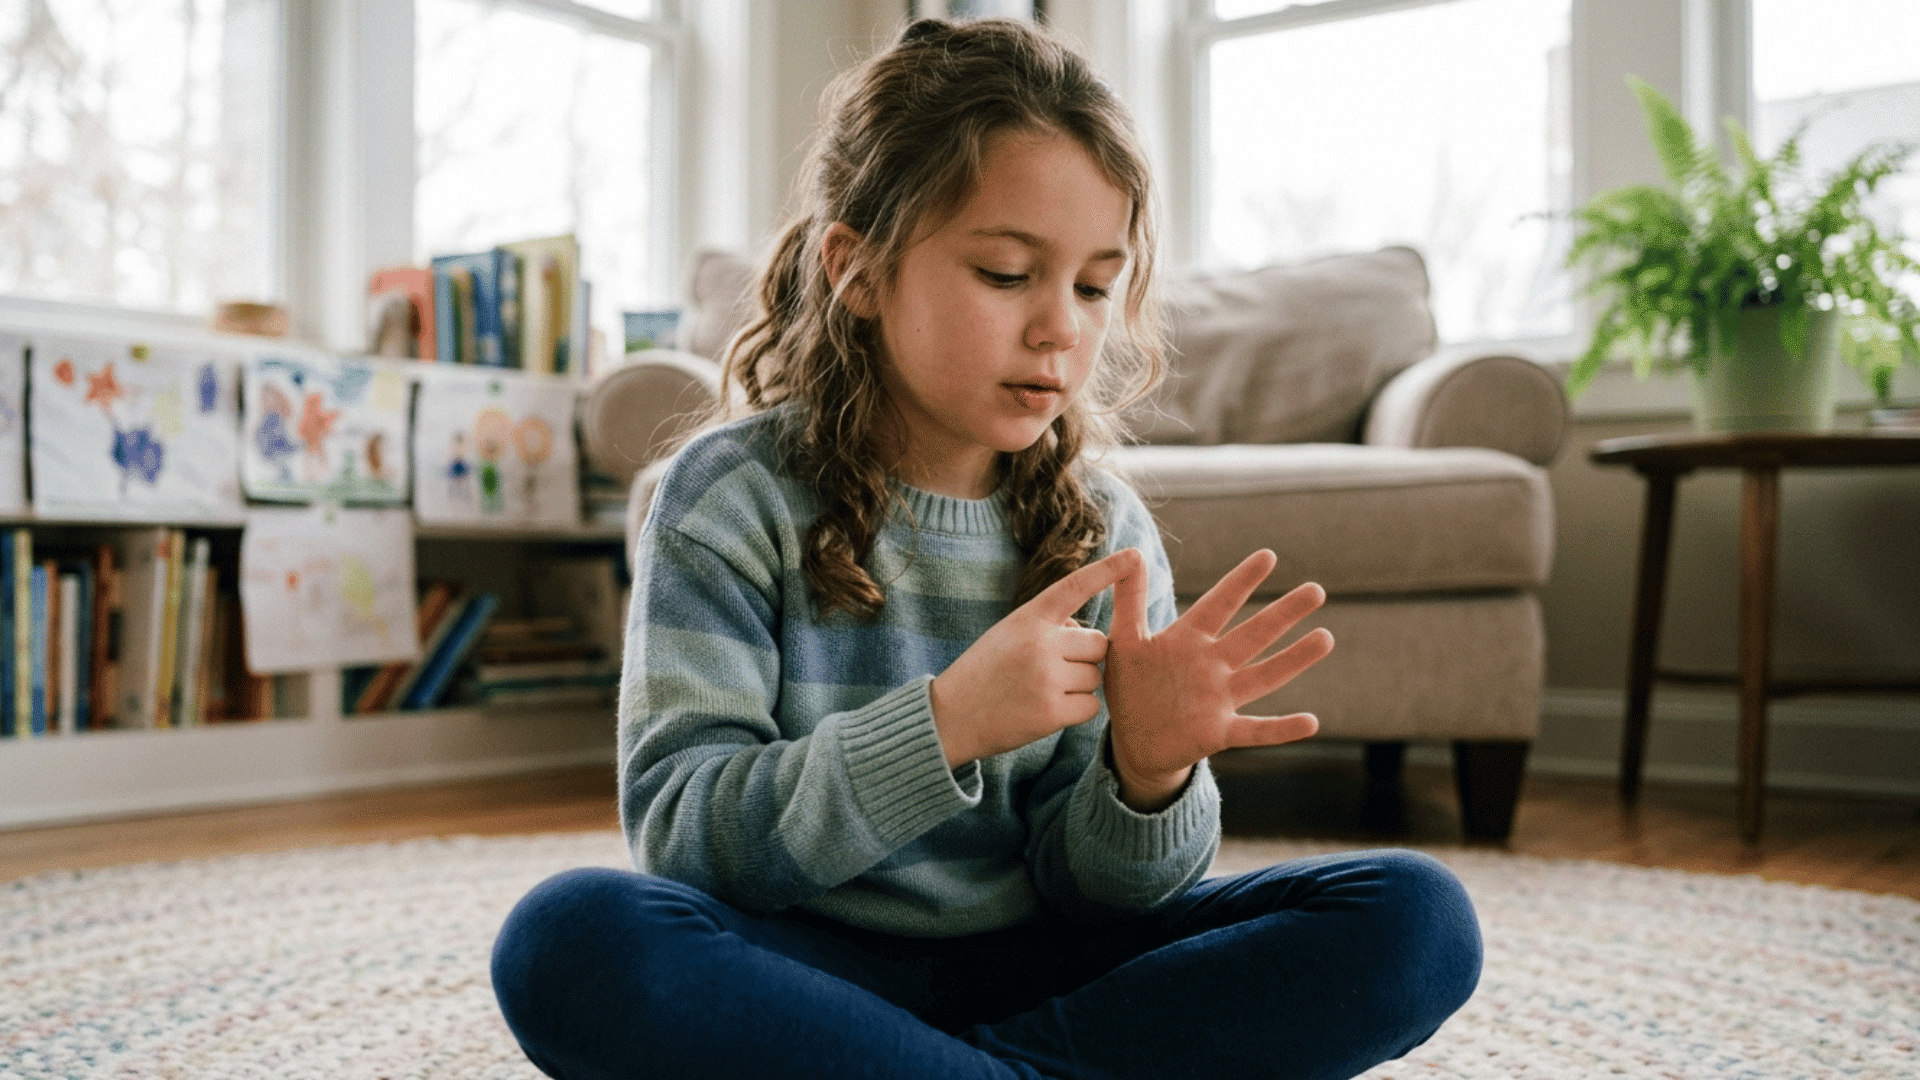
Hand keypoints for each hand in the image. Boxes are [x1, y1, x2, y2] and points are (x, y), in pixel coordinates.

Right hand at [931, 548, 1141, 767]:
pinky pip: (1091, 706)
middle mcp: (1039, 643)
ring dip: (1080, 686)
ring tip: (1042, 690)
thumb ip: (1049, 627)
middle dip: (1087, 657)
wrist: (949, 718)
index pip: (1074, 587)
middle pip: (1099, 644)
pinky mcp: (1050, 713)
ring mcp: (1046, 678)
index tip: (1135, 555)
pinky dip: (1077, 711)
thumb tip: (1089, 633)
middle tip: (1054, 669)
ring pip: (1096, 676)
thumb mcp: (1008, 634)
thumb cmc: (984, 672)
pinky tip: (1047, 710)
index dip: (1107, 570)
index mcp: (1027, 618)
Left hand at [1104, 549, 1333, 810]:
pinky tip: (1311, 722)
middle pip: (1254, 635)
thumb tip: (1133, 553)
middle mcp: (1212, 665)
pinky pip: (1255, 730)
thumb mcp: (1126, 641)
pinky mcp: (1219, 732)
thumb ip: (1130, 599)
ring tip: (1326, 637)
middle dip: (1284, 613)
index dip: (1241, 581)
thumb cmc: (1130, 686)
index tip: (1268, 555)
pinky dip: (1282, 729)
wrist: (1132, 740)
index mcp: (1188, 639)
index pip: (1220, 604)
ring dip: (1295, 659)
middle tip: (1317, 590)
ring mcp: (1219, 698)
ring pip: (1264, 675)